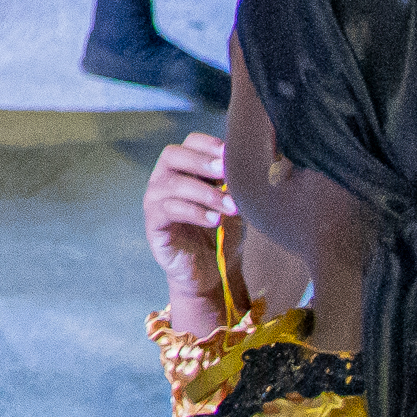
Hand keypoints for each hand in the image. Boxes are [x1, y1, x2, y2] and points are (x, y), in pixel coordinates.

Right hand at [142, 129, 238, 336]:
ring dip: (205, 192)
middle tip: (225, 171)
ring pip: (172, 184)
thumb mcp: (234, 203)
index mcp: (183, 169)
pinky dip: (194, 212)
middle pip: (172, 155)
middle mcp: (163, 181)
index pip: (188, 143)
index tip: (230, 152)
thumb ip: (238, 183)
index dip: (208, 144)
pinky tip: (215, 220)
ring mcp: (155, 202)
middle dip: (201, 161)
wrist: (211, 273)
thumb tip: (262, 161)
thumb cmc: (222, 234)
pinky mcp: (154, 226)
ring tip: (230, 207)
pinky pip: (168, 211)